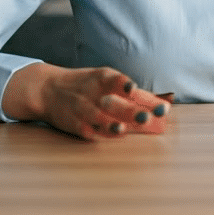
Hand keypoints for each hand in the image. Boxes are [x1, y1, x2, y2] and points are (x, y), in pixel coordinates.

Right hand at [2, 63, 171, 140]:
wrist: (47, 89)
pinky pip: (85, 129)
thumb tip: (166, 105)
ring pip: (97, 116)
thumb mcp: (107, 81)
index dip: (137, 90)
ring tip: (124, 128)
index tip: (148, 95)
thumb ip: (135, 94)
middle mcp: (93, 92)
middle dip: (131, 110)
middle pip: (113, 101)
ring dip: (111, 123)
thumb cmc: (87, 86)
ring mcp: (81, 108)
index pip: (122, 83)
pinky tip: (108, 137)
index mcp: (103, 77)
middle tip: (149, 117)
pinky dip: (97, 133)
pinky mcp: (73, 123)